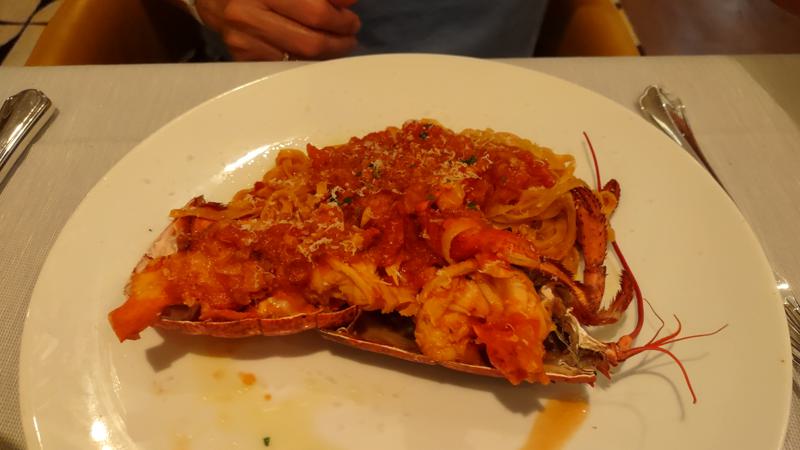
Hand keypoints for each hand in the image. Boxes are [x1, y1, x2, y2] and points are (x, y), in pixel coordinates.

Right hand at [196, 0, 360, 60]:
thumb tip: (348, 1)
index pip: (315, 11)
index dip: (340, 19)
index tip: (351, 19)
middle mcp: (249, 14)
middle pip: (310, 42)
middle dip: (338, 42)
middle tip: (349, 37)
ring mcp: (243, 41)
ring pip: (298, 60)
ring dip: (325, 56)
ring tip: (335, 45)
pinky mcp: (241, 58)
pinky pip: (283, 68)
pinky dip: (303, 63)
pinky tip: (311, 54)